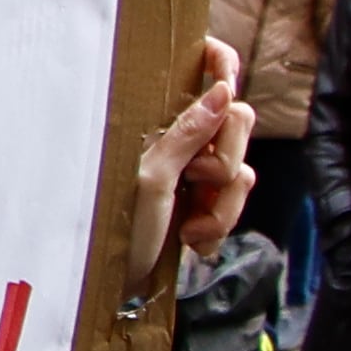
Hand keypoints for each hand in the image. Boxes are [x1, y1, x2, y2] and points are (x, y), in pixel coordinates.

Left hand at [128, 37, 254, 270]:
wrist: (109, 286)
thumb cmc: (113, 229)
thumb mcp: (149, 180)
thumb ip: (187, 135)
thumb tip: (223, 91)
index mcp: (155, 122)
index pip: (200, 70)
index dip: (221, 64)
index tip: (227, 83)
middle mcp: (178, 139)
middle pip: (239, 120)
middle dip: (225, 161)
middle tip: (195, 184)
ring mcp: (193, 171)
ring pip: (241, 168)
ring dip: (220, 207)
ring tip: (187, 229)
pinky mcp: (204, 201)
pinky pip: (236, 201)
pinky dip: (218, 226)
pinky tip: (192, 242)